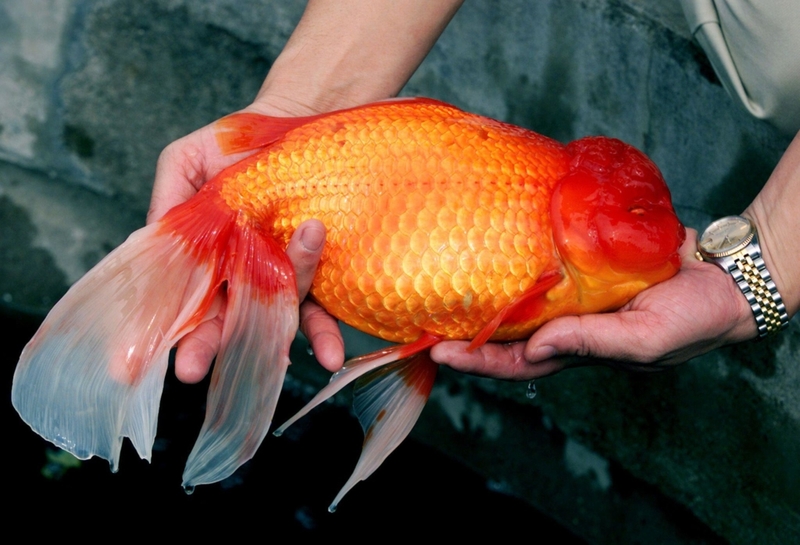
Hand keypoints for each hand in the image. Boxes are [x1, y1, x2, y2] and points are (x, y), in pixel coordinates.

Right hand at [147, 100, 342, 382]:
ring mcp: (282, 281)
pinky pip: (320, 311)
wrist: (298, 124)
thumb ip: (169, 200)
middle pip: (223, 323)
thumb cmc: (235, 142)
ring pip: (275, 315)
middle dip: (207, 348)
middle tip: (191, 369)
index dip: (161, 331)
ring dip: (277, 331)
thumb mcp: (187, 160)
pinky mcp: (319, 277)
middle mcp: (243, 279)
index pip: (184, 303)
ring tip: (297, 279)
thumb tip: (153, 243)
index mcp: (208, 261)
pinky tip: (330, 355)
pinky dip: (323, 334)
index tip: (130, 366)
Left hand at [429, 230, 757, 379]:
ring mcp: (572, 297)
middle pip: (506, 337)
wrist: (721, 279)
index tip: (438, 350)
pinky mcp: (581, 268)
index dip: (476, 360)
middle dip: (465, 336)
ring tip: (445, 291)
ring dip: (483, 302)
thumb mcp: (642, 340)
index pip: (515, 364)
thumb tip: (534, 347)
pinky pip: (541, 271)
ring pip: (518, 304)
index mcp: (577, 351)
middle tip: (422, 323)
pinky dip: (515, 267)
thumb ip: (590, 344)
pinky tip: (490, 252)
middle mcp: (566, 326)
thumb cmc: (690, 319)